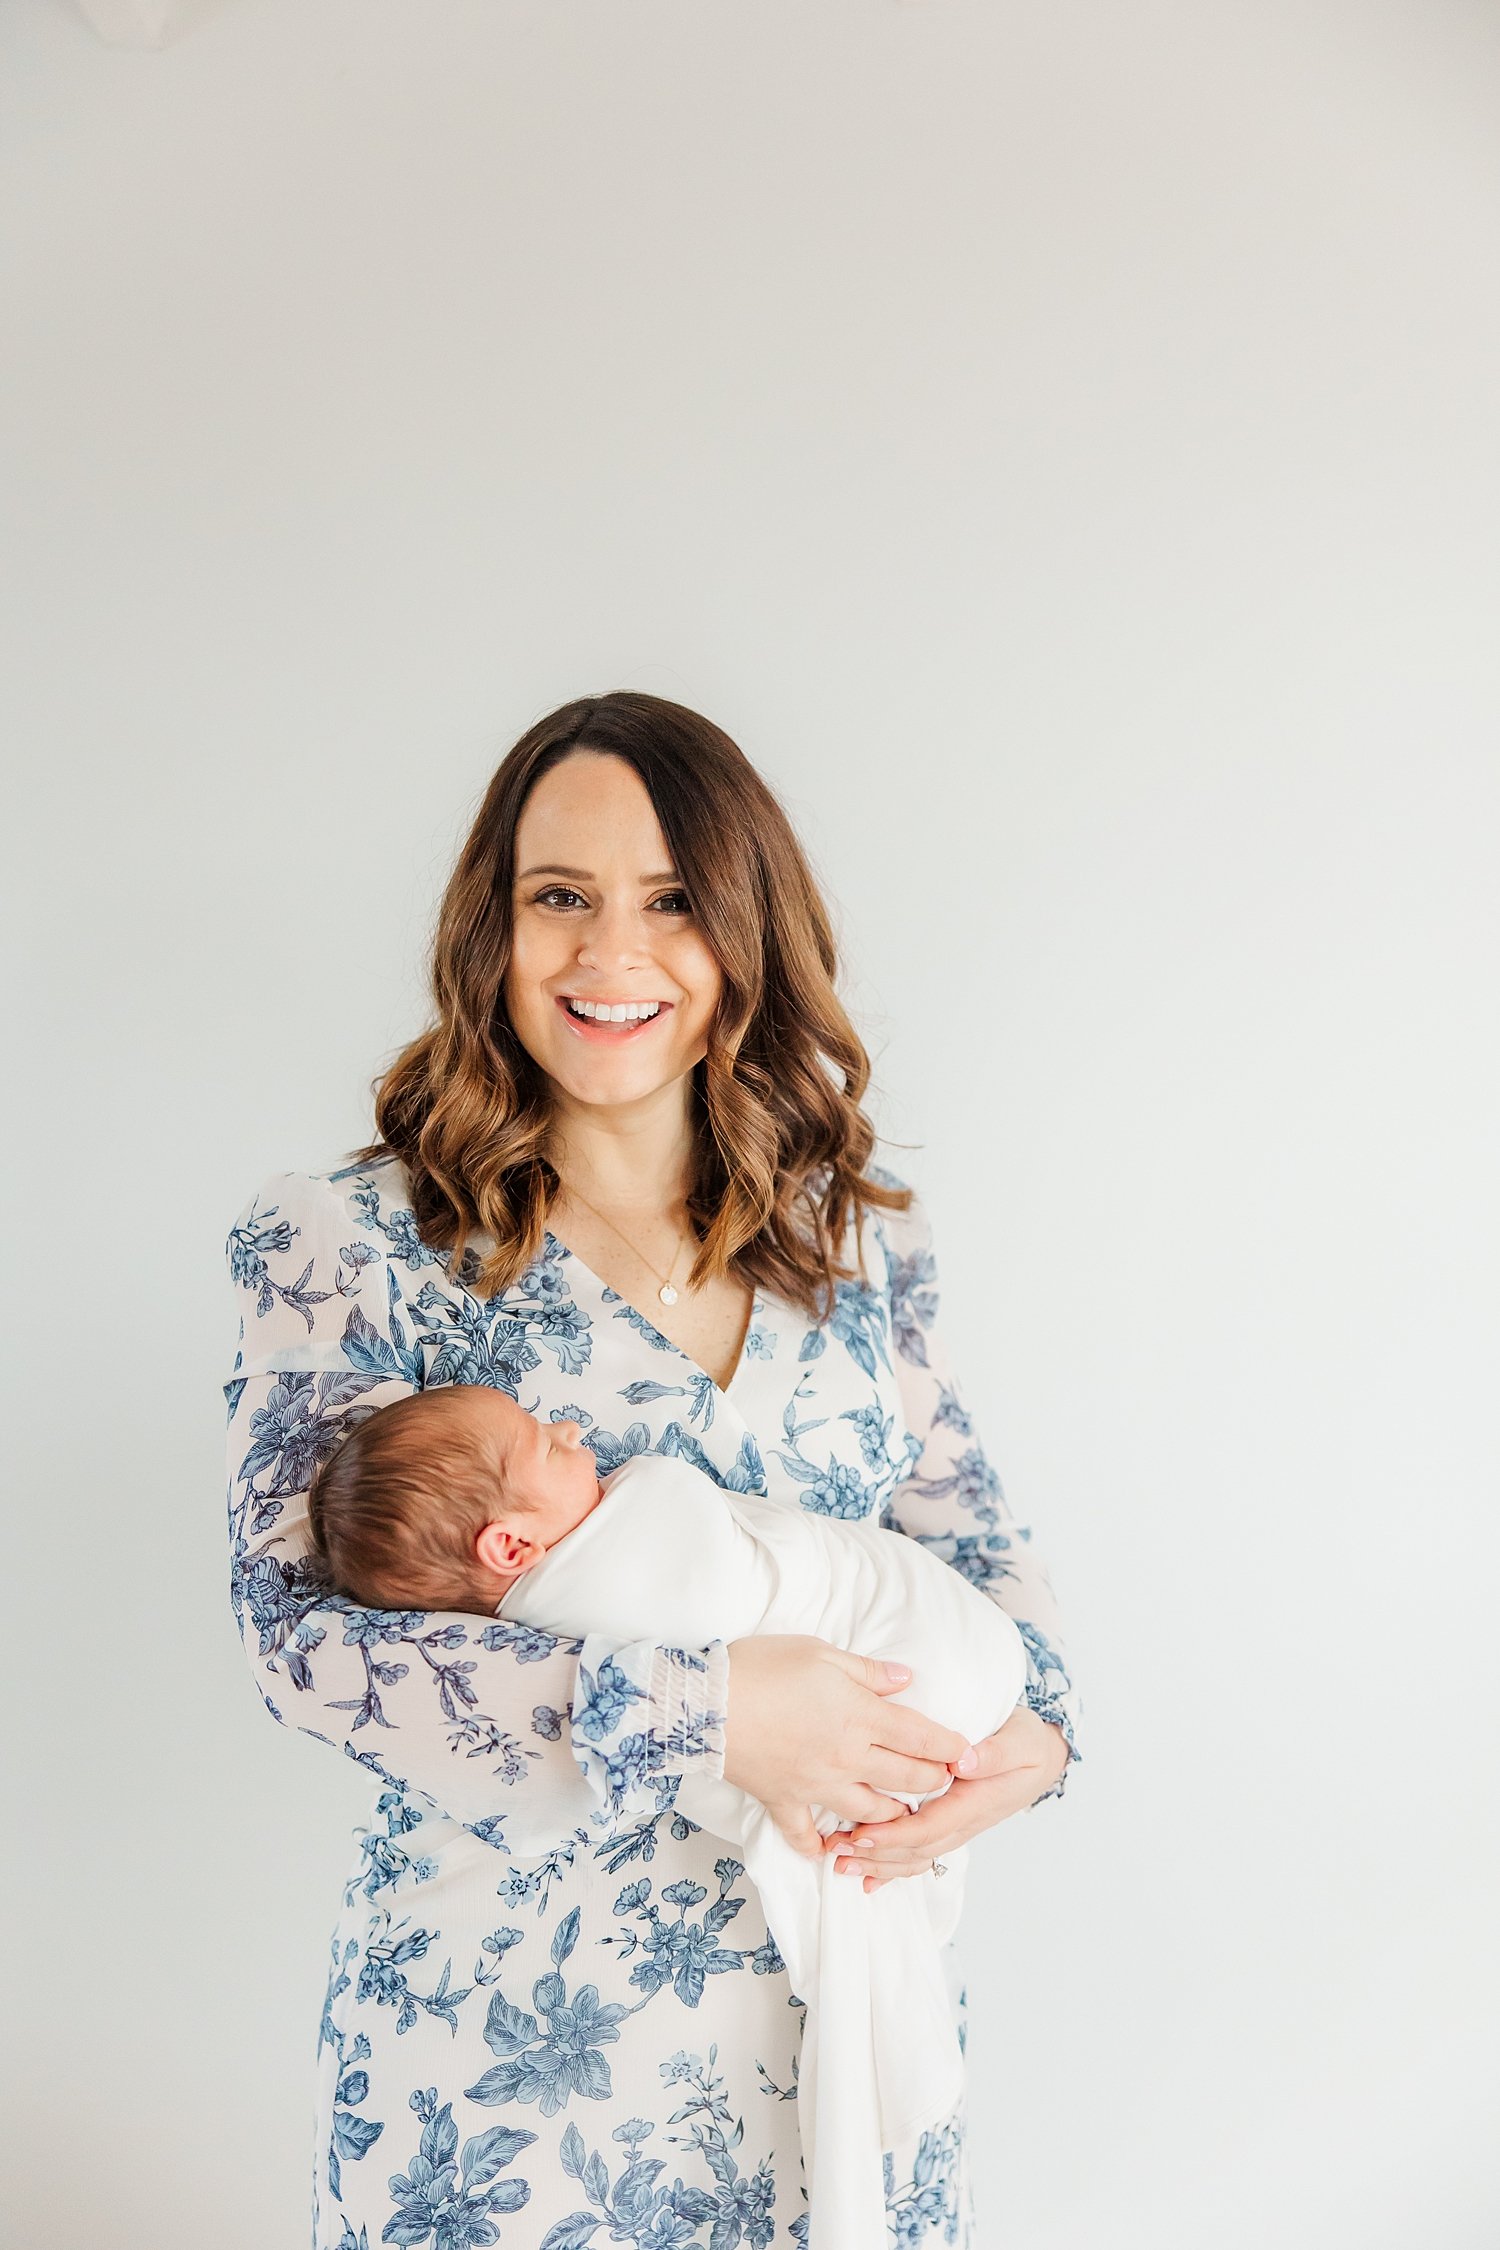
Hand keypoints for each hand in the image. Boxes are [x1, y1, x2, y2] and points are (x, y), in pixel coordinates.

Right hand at [722, 1635, 974, 1860]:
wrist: (705, 1706)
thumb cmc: (762, 1668)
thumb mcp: (820, 1653)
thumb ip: (867, 1671)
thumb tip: (906, 1680)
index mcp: (860, 1716)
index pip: (920, 1737)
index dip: (949, 1745)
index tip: (965, 1750)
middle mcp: (847, 1758)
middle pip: (906, 1779)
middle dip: (933, 1781)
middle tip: (943, 1778)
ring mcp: (816, 1786)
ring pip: (869, 1812)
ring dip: (892, 1814)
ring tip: (901, 1810)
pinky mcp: (783, 1802)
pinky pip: (806, 1836)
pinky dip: (819, 1846)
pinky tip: (828, 1851)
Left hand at [825, 1702, 1069, 1889]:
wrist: (1042, 1757)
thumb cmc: (1027, 1743)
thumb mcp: (1020, 1740)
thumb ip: (995, 1753)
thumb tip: (963, 1762)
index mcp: (976, 1802)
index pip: (930, 1827)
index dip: (894, 1835)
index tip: (860, 1832)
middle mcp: (964, 1822)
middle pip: (916, 1849)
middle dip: (875, 1854)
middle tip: (835, 1851)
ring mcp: (956, 1827)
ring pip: (915, 1856)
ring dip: (878, 1864)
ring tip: (841, 1864)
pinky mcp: (949, 1825)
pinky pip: (921, 1854)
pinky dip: (894, 1868)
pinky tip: (868, 1878)